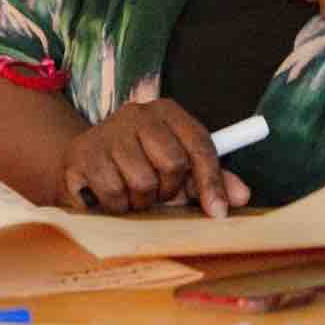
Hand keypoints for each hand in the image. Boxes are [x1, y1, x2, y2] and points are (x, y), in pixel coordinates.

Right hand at [61, 99, 250, 217]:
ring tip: (132, 193)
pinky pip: (113, 194)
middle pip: (173, 164)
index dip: (212, 182)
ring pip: (142, 183)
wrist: (84, 160)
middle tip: (158, 193)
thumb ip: (211, 179)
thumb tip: (242, 197)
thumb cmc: (139, 164)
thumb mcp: (177, 167)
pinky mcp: (82, 154)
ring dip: (141, 202)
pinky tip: (112, 196)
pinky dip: (117, 206)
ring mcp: (107, 132)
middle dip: (169, 190)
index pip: (200, 145)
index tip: (217, 212)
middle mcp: (137, 114)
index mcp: (167, 112)